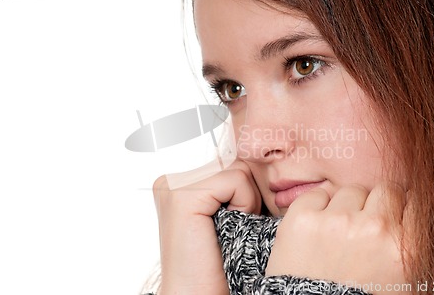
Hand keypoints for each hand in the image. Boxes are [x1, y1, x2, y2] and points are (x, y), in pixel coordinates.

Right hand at [154, 160, 261, 294]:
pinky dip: (244, 204)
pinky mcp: (182, 196)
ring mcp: (173, 185)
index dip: (246, 187)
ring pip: (238, 168)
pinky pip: (236, 180)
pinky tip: (228, 227)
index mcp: (180, 182)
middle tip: (237, 223)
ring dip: (247, 199)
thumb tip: (261, 153)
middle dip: (248, 192)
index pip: (229, 160)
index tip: (239, 215)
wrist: (199, 294)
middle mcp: (172, 179)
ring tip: (231, 226)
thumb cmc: (221, 259)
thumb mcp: (230, 210)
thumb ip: (234, 181)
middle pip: (235, 161)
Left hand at [265, 185, 408, 294]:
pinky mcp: (302, 219)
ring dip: (345, 208)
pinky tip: (315, 232)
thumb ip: (412, 245)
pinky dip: (316, 208)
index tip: (393, 219)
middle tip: (363, 230)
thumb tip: (412, 209)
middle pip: (384, 191)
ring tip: (336, 237)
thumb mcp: (404, 283)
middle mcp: (374, 229)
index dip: (403, 210)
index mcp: (405, 248)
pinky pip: (317, 194)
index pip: (415, 201)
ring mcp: (336, 222)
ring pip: (350, 191)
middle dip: (375, 207)